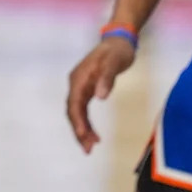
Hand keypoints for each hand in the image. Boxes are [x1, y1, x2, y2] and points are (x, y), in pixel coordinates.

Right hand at [66, 36, 136, 153]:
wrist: (119, 42)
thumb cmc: (117, 52)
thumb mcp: (114, 63)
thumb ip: (107, 79)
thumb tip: (100, 97)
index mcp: (79, 78)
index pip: (74, 103)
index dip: (77, 121)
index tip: (83, 136)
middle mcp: (76, 83)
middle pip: (72, 111)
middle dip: (79, 130)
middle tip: (88, 149)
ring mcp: (80, 86)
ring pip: (76, 112)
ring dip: (82, 130)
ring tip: (91, 147)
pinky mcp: (87, 89)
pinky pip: (83, 110)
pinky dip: (86, 123)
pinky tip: (94, 135)